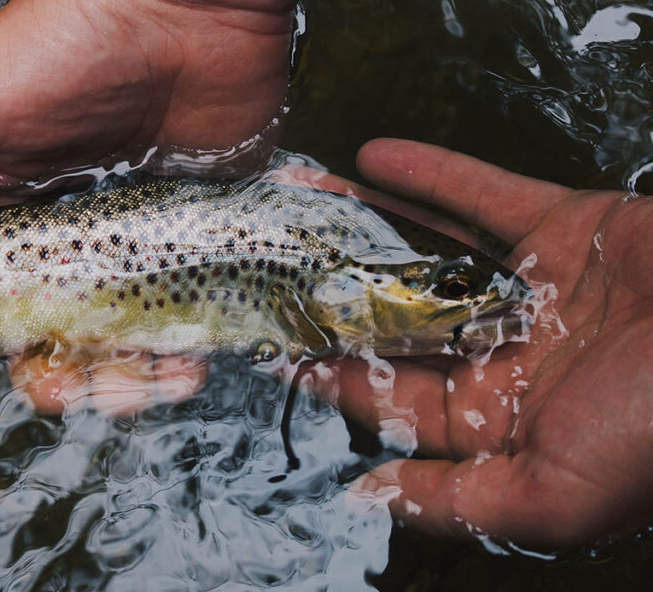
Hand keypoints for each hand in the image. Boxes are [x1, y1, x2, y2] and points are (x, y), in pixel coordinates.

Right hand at [0, 0, 294, 429]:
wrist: (191, 3)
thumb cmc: (69, 39)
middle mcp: (58, 244)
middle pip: (42, 342)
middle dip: (45, 381)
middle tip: (58, 389)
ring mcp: (126, 248)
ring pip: (114, 344)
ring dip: (118, 382)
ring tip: (134, 387)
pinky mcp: (188, 245)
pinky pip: (184, 319)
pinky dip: (183, 353)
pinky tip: (185, 365)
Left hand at [314, 138, 652, 547]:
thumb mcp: (552, 493)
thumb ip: (458, 500)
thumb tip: (373, 497)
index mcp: (504, 419)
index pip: (395, 398)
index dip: (334, 376)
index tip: (277, 351)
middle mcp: (512, 353)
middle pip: (403, 321)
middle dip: (340, 299)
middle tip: (273, 274)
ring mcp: (537, 288)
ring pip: (431, 253)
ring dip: (366, 230)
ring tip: (303, 211)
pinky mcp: (566, 230)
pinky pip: (482, 197)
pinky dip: (430, 176)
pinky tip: (372, 159)